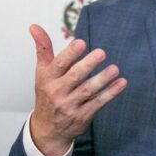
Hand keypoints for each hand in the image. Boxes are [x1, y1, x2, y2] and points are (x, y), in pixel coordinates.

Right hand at [30, 24, 127, 155]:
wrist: (47, 130)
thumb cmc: (47, 94)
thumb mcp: (41, 72)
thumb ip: (43, 49)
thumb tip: (34, 26)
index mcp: (48, 78)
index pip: (59, 64)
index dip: (70, 54)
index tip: (81, 42)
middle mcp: (57, 92)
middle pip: (74, 77)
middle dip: (88, 65)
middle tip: (101, 52)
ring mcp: (70, 105)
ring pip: (87, 91)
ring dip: (102, 80)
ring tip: (114, 69)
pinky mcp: (82, 115)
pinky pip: (98, 103)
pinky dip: (110, 93)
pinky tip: (121, 83)